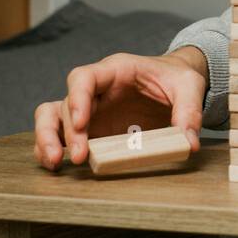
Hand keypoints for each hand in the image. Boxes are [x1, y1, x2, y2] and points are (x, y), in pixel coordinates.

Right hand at [33, 47, 207, 170]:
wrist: (175, 84)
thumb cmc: (176, 78)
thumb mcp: (189, 87)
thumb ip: (188, 112)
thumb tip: (188, 143)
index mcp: (115, 71)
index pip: (83, 77)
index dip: (77, 98)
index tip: (81, 122)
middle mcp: (95, 90)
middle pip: (64, 103)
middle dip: (67, 131)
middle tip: (80, 155)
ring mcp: (90, 111)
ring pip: (52, 118)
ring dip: (48, 139)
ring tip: (56, 163)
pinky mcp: (91, 129)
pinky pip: (62, 136)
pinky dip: (54, 149)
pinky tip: (59, 167)